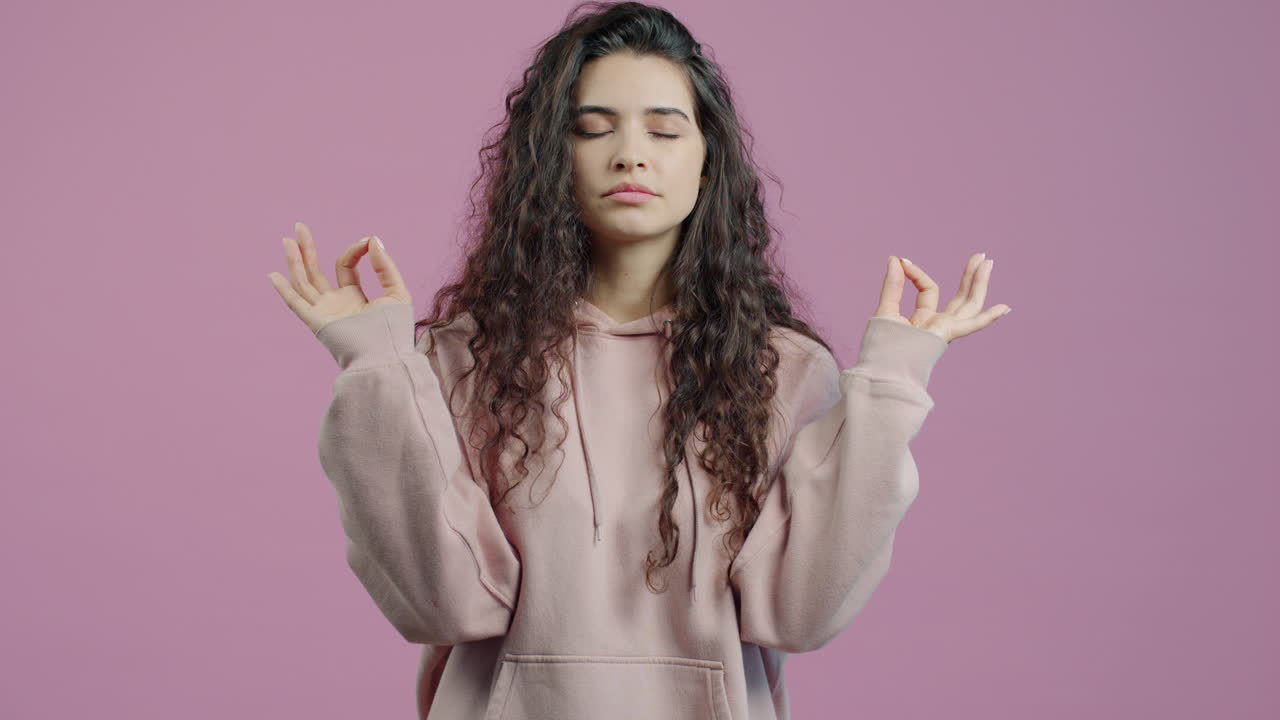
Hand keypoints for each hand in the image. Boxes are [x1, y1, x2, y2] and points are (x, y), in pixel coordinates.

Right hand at [267, 221, 412, 334]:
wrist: (386, 357)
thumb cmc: (395, 331)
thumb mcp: (397, 292)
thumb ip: (385, 267)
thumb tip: (372, 240)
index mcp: (355, 297)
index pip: (346, 265)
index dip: (355, 250)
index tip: (368, 241)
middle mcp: (336, 304)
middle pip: (316, 272)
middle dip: (308, 249)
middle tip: (299, 227)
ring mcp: (325, 312)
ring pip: (304, 282)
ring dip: (295, 261)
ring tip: (288, 239)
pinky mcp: (318, 322)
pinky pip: (297, 304)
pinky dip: (284, 290)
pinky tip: (273, 275)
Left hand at [874, 253, 1009, 343]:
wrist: (881, 367)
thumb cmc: (880, 347)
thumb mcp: (886, 308)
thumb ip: (893, 284)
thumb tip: (895, 258)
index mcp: (924, 320)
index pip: (928, 289)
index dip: (916, 273)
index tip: (901, 260)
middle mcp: (939, 326)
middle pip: (961, 298)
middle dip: (971, 277)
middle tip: (981, 256)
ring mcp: (945, 331)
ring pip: (969, 304)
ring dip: (980, 283)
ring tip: (987, 262)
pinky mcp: (947, 334)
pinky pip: (972, 325)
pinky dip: (988, 317)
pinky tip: (1005, 308)